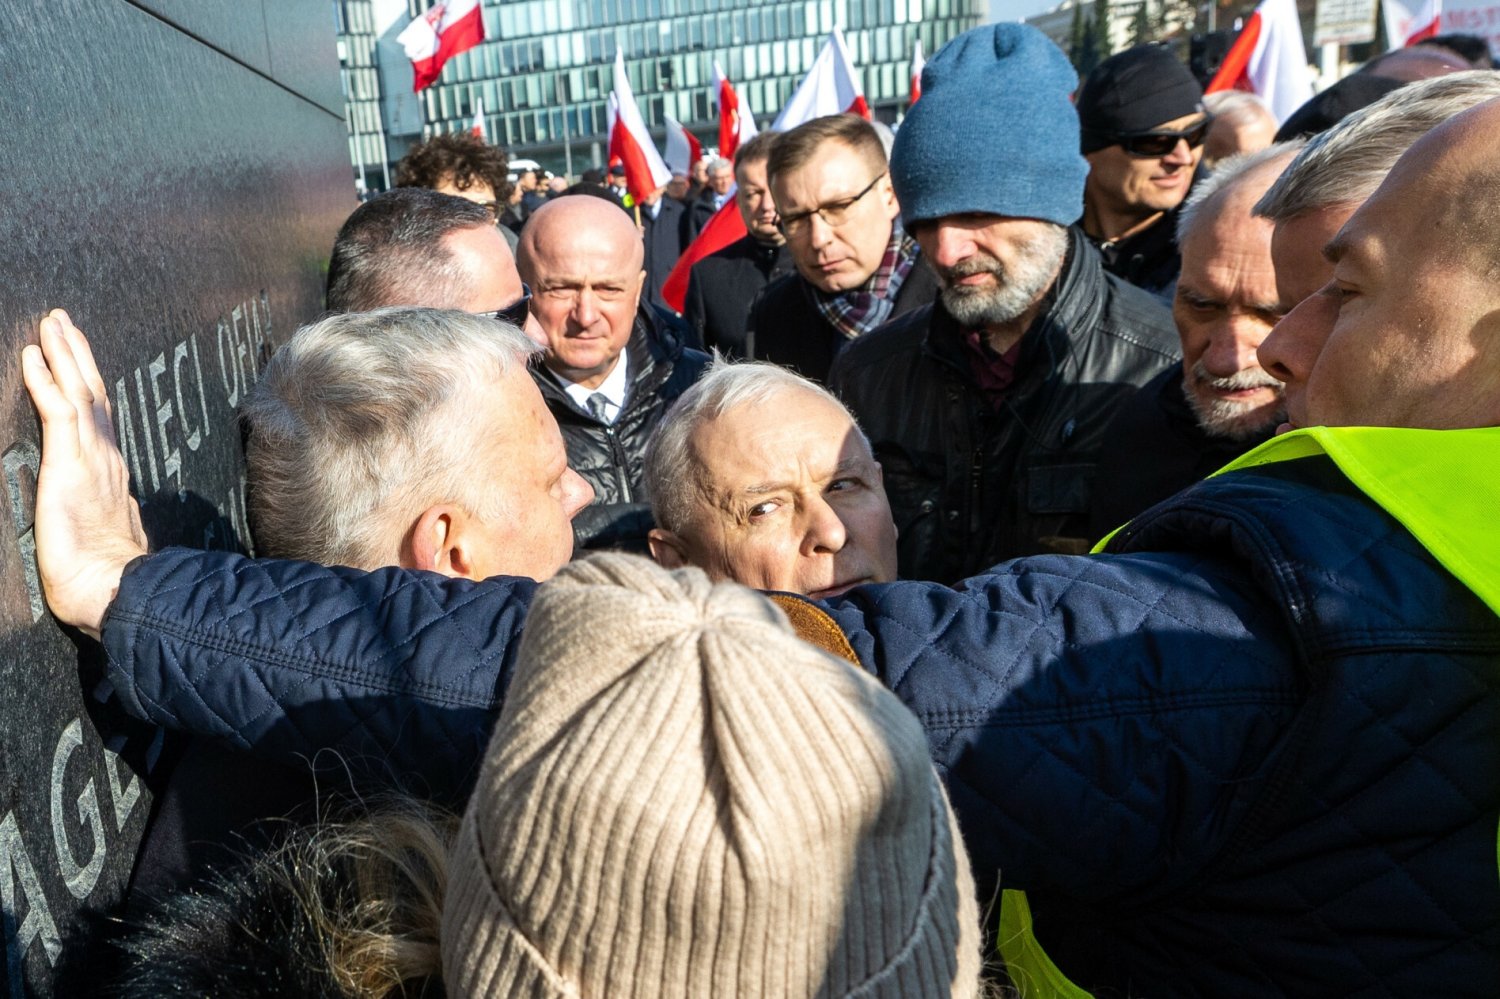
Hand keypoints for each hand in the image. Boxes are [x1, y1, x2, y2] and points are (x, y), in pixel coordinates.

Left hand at [21, 309, 147, 638]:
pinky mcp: (71, 464)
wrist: (113, 588)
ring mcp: (91, 458)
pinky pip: (59, 411)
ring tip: (51, 323)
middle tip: (62, 320)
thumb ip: (103, 513)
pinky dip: (46, 381)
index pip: (98, 417)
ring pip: (79, 392)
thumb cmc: (106, 575)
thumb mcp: (104, 533)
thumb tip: (104, 513)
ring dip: (64, 354)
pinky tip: (34, 356)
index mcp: (112, 472)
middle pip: (92, 393)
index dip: (87, 383)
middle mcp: (106, 457)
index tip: (76, 355)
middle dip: (77, 354)